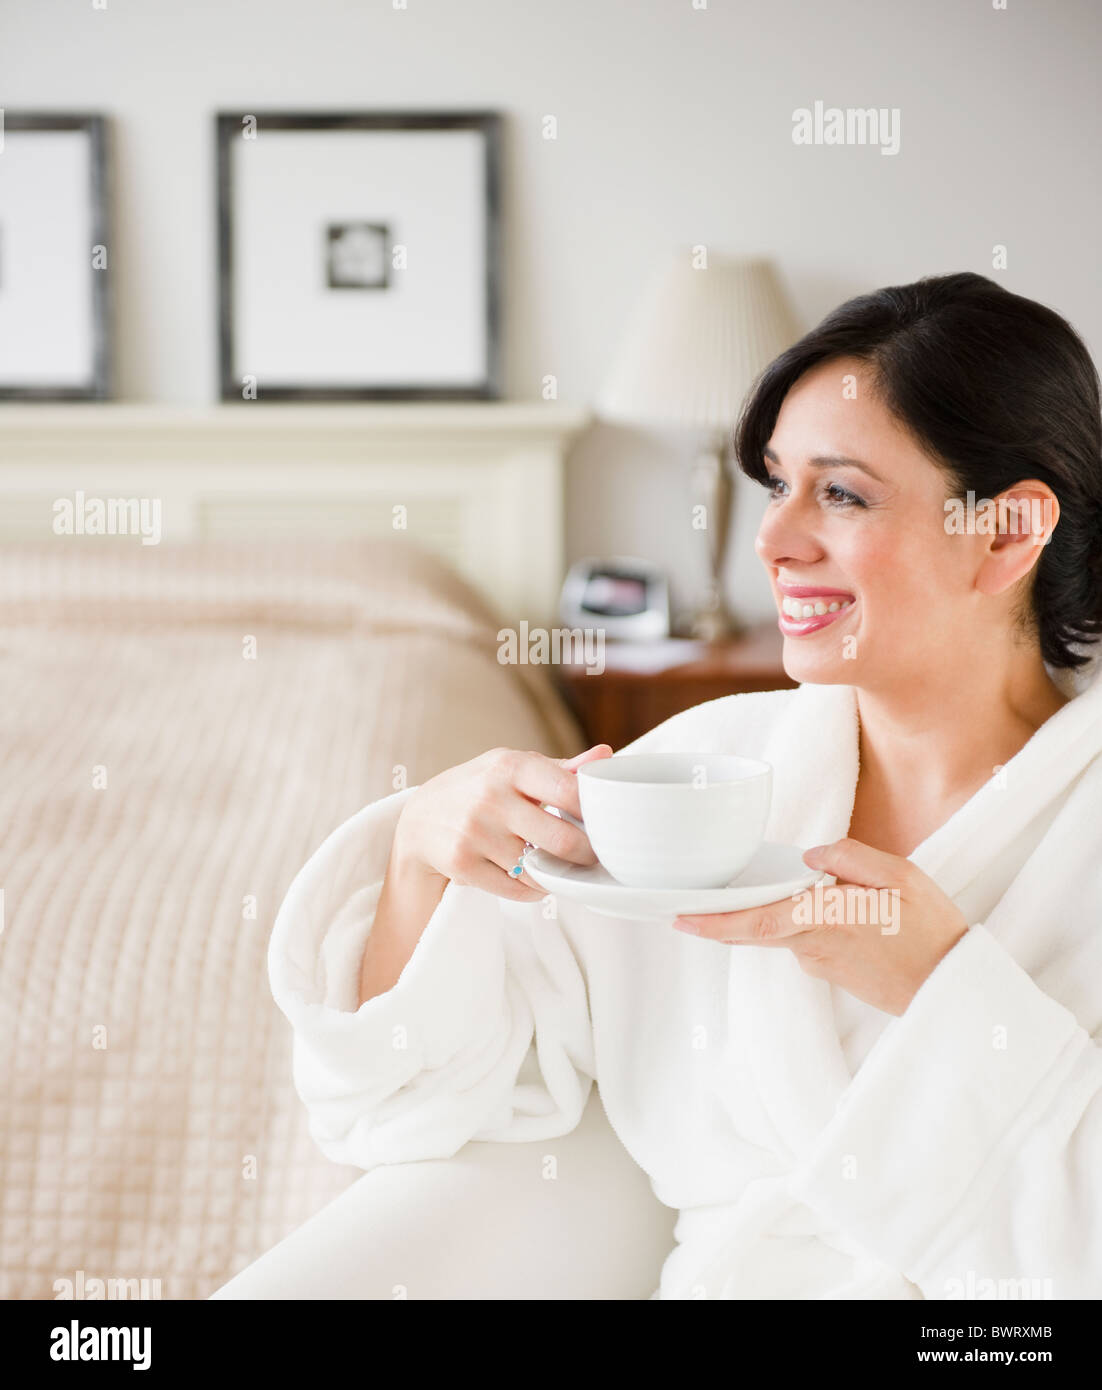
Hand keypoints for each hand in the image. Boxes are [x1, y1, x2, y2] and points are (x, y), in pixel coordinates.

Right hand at [394, 744, 612, 901]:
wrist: (419, 820)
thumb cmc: (480, 789)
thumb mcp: (513, 768)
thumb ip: (560, 768)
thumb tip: (605, 755)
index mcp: (510, 766)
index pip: (569, 791)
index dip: (594, 814)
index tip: (602, 825)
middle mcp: (491, 797)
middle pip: (563, 840)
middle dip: (586, 855)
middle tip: (592, 857)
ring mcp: (474, 833)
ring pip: (540, 871)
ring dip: (555, 874)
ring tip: (555, 865)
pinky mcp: (462, 864)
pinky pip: (517, 890)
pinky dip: (531, 889)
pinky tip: (528, 876)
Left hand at [672, 837, 968, 1015]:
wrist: (954, 989)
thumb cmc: (933, 930)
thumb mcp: (903, 877)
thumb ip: (852, 858)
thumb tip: (810, 856)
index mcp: (826, 919)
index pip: (757, 922)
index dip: (714, 923)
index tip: (679, 918)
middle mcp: (814, 946)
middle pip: (756, 928)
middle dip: (722, 916)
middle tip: (690, 900)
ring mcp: (819, 964)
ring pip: (782, 930)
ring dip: (776, 911)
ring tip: (786, 885)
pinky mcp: (829, 973)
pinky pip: (802, 939)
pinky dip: (801, 922)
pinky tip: (829, 907)